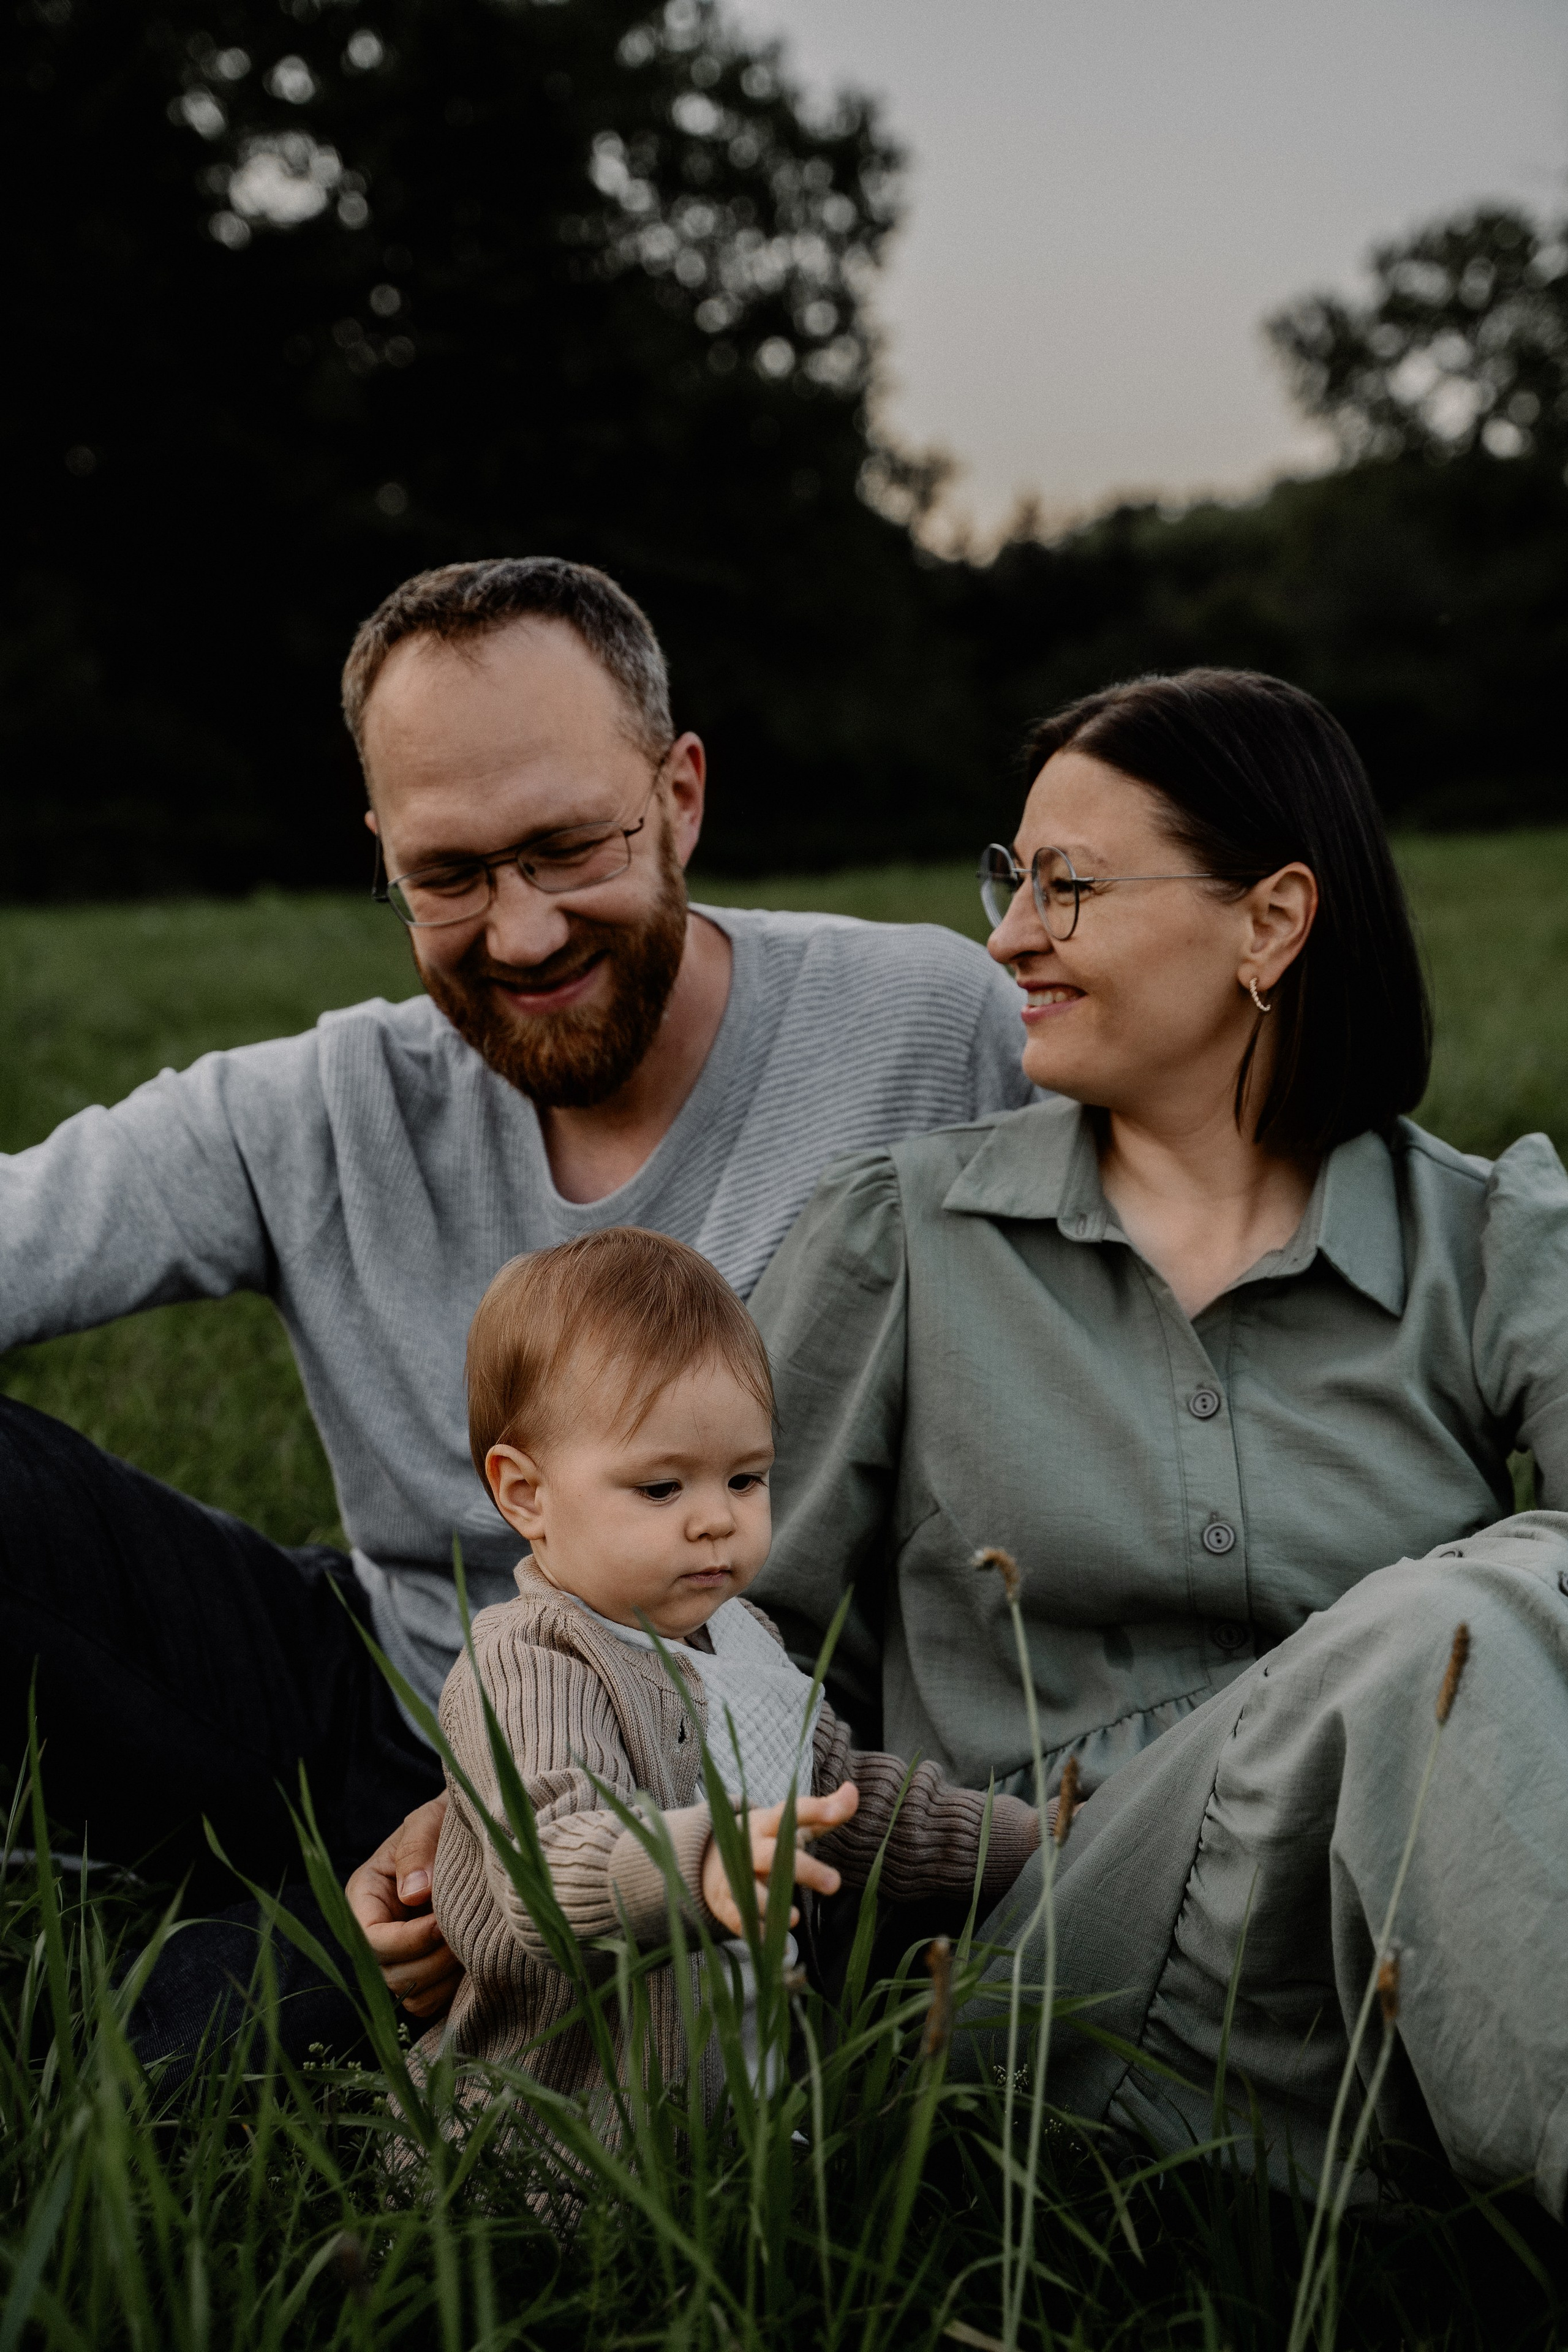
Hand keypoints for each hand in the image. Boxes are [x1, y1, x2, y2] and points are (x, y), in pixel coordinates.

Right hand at [345, 1793, 463, 2019]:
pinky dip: (450, 1991)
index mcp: (364, 1897)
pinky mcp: (422, 1974)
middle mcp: (375, 1934)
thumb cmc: (444, 1824)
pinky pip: (429, 2004)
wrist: (470, 1837)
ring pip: (410, 1996)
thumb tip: (414, 1893)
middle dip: (431, 1961)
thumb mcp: (428, 1822)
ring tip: (470, 1943)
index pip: (371, 1939)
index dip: (407, 1940)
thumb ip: (418, 1849)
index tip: (442, 1923)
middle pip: (389, 1975)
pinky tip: (473, 1959)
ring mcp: (398, 1958)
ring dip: (444, 1978)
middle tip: (465, 1933)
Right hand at [699, 1782, 860, 1936]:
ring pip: (749, 1889)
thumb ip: (823, 1811)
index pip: (793, 1812)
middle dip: (803, 1868)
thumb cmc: (766, 1841)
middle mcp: (751, 1848)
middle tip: (835, 1884)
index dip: (815, 1811)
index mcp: (768, 1823)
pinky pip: (740, 1920)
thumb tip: (854, 1789)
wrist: (710, 1860)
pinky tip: (779, 1945)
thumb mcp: (791, 1824)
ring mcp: (735, 1876)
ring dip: (769, 1903)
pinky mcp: (725, 1904)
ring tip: (795, 1918)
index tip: (838, 1812)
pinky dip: (759, 1933)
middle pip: (774, 1854)